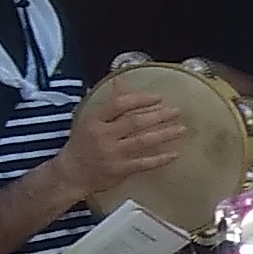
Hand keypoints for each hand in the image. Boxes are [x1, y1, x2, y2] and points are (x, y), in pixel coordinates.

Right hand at [53, 82, 190, 204]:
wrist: (71, 174)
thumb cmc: (83, 143)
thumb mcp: (91, 119)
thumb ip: (110, 102)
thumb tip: (121, 80)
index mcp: (95, 120)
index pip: (119, 104)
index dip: (140, 99)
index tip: (159, 98)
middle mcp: (103, 135)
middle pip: (135, 122)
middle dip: (158, 116)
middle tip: (177, 112)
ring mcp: (112, 154)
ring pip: (142, 141)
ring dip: (164, 135)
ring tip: (181, 129)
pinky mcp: (120, 170)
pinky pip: (144, 163)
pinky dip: (160, 159)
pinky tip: (174, 154)